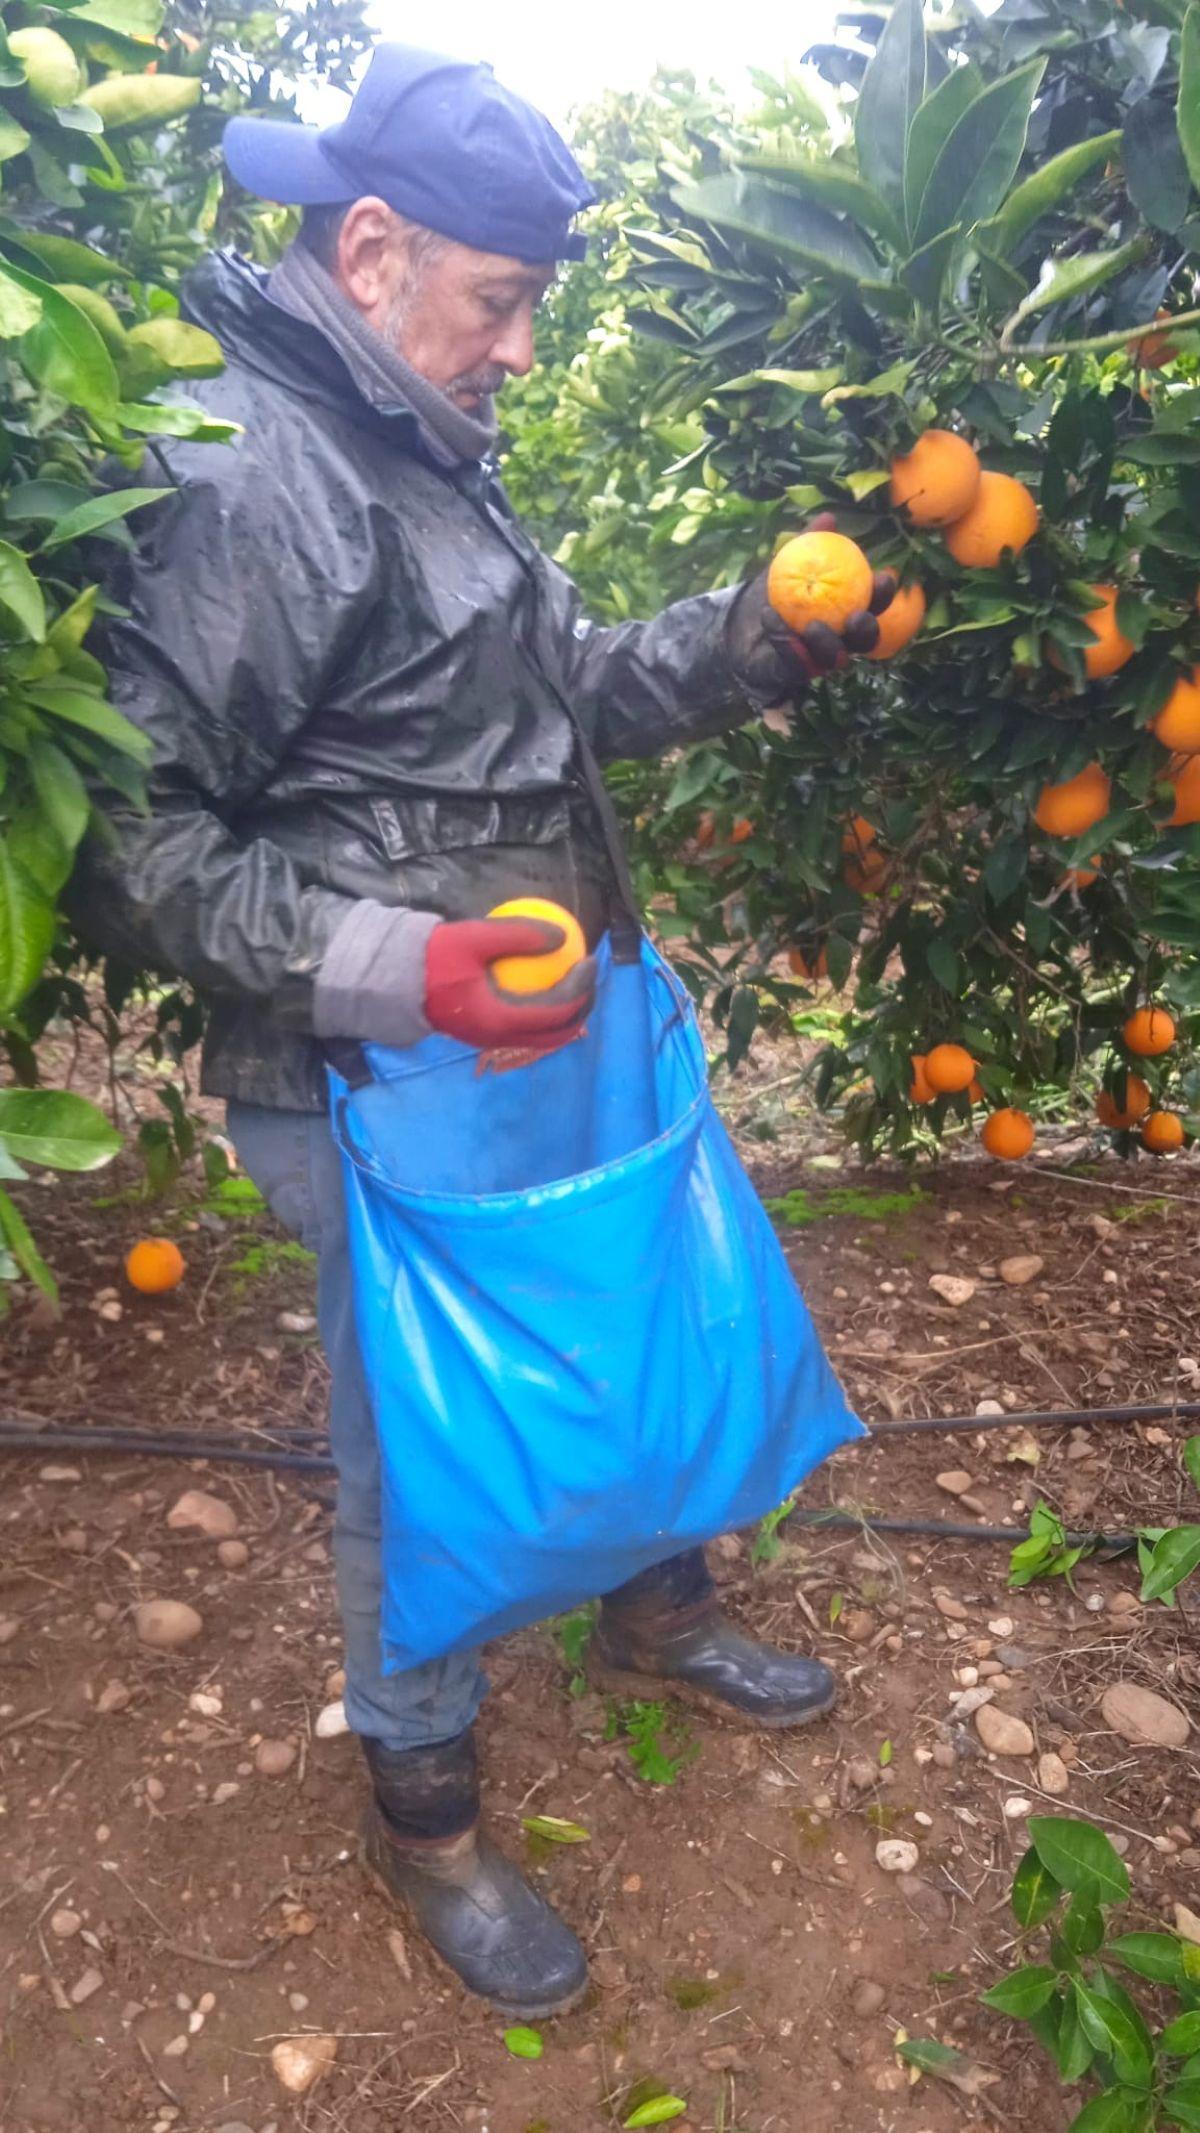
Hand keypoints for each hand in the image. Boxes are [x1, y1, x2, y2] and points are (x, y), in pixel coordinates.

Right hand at [424, 916, 596, 1052]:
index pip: (555, 1012)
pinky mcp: (487, 1033)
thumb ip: (517, 934)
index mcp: (497, 1019)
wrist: (395, 981)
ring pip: (545, 1036)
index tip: (589, 960)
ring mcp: (492, 1040)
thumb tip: (562, 935)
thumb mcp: (473, 937)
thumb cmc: (432, 957)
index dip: (581, 989)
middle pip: (558, 1032)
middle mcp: (498, 1038)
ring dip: (567, 1014)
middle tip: (590, 976)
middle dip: (583, 1007)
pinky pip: (528, 1028)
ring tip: (576, 982)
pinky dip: (545, 1013)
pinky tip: (549, 984)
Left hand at [729, 511, 896, 702]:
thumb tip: (828, 518)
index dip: (884, 594)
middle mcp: (840, 639)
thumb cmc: (774, 590)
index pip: (874, 605)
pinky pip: (796, 663)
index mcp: (847, 610)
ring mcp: (819, 660)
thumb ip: (808, 543)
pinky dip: (784, 641)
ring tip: (811, 626)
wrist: (739, 622)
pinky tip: (770, 619)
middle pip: (865, 641)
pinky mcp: (795, 673)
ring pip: (835, 659)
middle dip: (866, 630)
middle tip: (855, 616)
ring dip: (828, 643)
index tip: (882, 576)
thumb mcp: (788, 562)